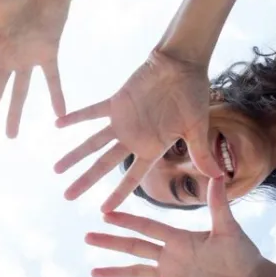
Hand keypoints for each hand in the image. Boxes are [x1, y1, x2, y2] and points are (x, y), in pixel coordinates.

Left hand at [54, 49, 222, 211]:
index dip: (118, 194)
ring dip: (75, 155)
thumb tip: (219, 178)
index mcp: (152, 148)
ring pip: (93, 142)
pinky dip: (75, 117)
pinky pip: (92, 112)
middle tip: (67, 197)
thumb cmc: (194, 95)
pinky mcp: (116, 103)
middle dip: (86, 181)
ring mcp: (123, 122)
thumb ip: (201, 153)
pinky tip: (57, 125)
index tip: (103, 211)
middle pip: (104, 165)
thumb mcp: (198, 127)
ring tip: (56, 170)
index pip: (132, 177)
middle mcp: (134, 139)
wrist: (183, 64)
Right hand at [88, 178, 264, 276]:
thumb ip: (218, 204)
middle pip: (134, 247)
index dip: (126, 222)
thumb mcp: (228, 227)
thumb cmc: (241, 251)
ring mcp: (169, 274)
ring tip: (93, 271)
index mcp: (178, 238)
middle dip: (110, 243)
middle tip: (87, 238)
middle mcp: (169, 254)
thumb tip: (218, 174)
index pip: (147, 227)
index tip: (105, 214)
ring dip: (115, 272)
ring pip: (136, 271)